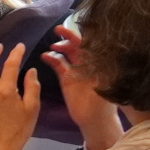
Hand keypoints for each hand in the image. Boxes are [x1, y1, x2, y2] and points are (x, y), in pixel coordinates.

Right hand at [43, 24, 122, 149]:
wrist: (95, 120)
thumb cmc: (103, 101)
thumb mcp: (105, 81)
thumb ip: (101, 64)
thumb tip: (99, 45)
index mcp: (98, 62)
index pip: (89, 43)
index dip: (79, 34)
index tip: (70, 28)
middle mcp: (87, 64)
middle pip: (77, 45)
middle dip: (67, 37)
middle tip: (56, 31)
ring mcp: (76, 70)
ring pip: (66, 53)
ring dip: (59, 47)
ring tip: (52, 47)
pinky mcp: (66, 78)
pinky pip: (58, 64)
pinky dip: (51, 59)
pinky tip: (45, 56)